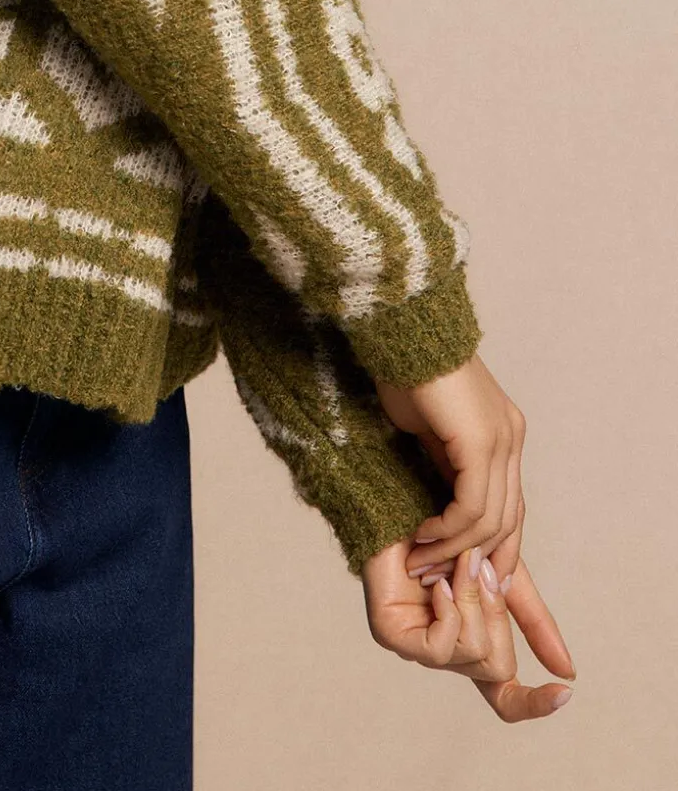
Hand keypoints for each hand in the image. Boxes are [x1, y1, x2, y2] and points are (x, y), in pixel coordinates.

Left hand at [361, 533, 576, 720]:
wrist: (406, 495)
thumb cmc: (449, 532)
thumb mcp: (502, 573)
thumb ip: (531, 618)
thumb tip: (567, 671)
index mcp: (470, 640)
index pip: (502, 696)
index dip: (533, 703)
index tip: (565, 690)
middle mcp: (444, 650)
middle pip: (499, 671)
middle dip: (498, 616)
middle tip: (479, 572)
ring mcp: (415, 645)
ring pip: (476, 655)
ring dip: (475, 602)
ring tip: (458, 565)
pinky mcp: (392, 635)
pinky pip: (442, 647)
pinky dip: (450, 608)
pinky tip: (437, 582)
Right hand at [374, 350, 524, 577]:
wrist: (399, 325)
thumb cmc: (402, 370)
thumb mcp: (424, 432)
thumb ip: (439, 468)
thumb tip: (436, 511)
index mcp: (501, 436)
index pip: (510, 511)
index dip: (494, 553)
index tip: (469, 585)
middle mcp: (510, 439)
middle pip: (508, 524)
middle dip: (477, 564)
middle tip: (436, 583)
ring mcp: (501, 439)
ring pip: (491, 521)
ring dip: (454, 551)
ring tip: (420, 564)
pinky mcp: (482, 440)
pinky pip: (472, 505)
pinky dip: (448, 531)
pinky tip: (422, 537)